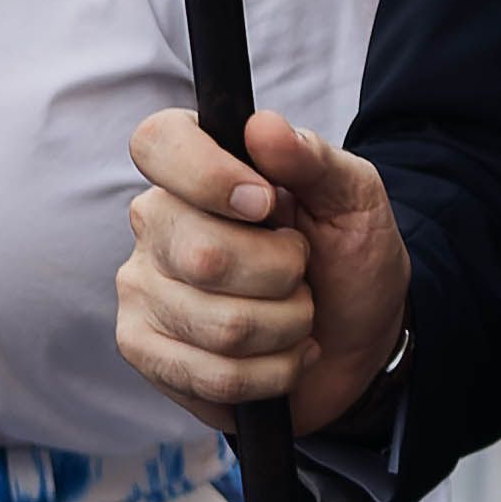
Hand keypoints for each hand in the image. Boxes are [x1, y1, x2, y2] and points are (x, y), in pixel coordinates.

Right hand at [120, 108, 409, 435]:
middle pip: (203, 256)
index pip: (157, 143)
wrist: (358, 338)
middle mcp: (156, 223)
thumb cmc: (347, 257)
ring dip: (287, 325)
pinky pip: (213, 375)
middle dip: (282, 274)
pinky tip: (283, 355)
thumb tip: (263, 125)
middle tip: (300, 270)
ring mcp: (142, 288)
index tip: (267, 203)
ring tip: (297, 313)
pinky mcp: (144, 349)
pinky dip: (273, 372)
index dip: (210, 175)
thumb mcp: (354, 198)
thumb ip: (313, 159)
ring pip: (220, 325)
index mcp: (196, 168)